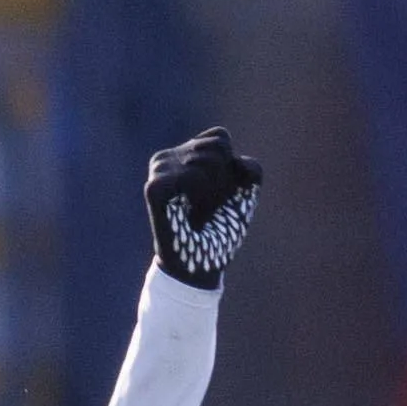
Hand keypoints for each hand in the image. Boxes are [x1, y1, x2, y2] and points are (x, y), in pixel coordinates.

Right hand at [144, 127, 261, 287]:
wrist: (202, 267)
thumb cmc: (220, 231)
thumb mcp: (245, 195)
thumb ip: (252, 170)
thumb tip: (236, 161)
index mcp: (184, 154)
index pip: (219, 138)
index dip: (229, 170)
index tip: (218, 195)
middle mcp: (168, 157)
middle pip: (216, 148)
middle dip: (222, 181)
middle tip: (207, 208)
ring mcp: (158, 171)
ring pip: (205, 161)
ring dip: (211, 193)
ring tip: (197, 212)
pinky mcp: (154, 187)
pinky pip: (191, 177)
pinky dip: (198, 197)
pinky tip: (186, 212)